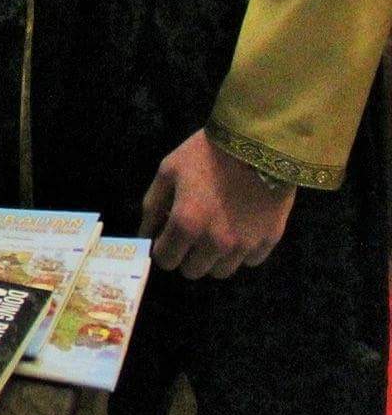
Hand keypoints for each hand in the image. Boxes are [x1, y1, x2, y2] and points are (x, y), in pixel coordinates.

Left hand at [140, 128, 294, 279]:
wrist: (257, 143)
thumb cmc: (206, 154)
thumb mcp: (168, 171)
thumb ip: (152, 206)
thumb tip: (145, 234)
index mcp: (186, 224)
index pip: (165, 260)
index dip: (162, 249)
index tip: (166, 237)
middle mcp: (215, 243)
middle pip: (193, 271)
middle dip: (185, 255)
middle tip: (190, 234)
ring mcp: (245, 245)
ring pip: (221, 271)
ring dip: (213, 258)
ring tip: (215, 232)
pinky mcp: (269, 241)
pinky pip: (249, 260)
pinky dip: (241, 251)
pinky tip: (239, 229)